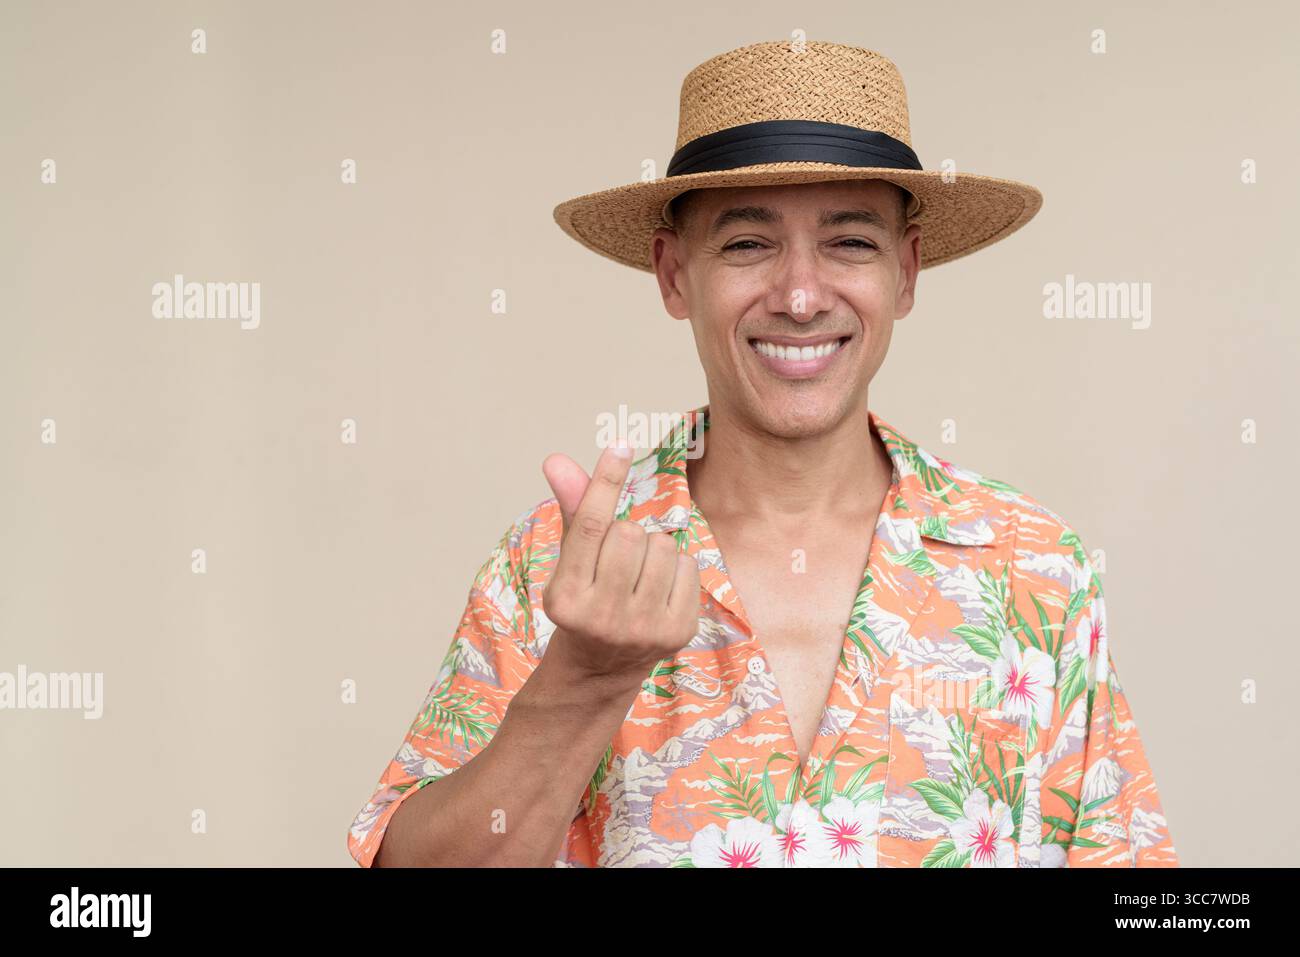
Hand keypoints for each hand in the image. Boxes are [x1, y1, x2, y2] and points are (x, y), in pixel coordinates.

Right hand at [540, 443, 700, 687]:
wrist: (602, 670)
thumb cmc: (584, 602)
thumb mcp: (568, 563)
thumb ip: (571, 510)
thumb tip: (557, 460)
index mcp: (565, 596)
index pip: (589, 526)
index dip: (605, 481)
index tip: (619, 446)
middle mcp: (602, 615)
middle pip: (629, 533)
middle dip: (626, 534)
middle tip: (618, 561)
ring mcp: (642, 628)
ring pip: (662, 546)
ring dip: (653, 550)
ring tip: (638, 577)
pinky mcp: (677, 632)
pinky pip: (688, 565)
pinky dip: (676, 568)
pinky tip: (659, 590)